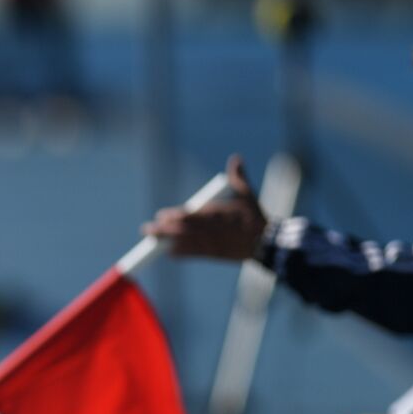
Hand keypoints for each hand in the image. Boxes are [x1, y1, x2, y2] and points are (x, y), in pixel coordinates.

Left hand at [143, 156, 266, 261]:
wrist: (265, 242)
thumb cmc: (255, 216)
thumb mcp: (247, 194)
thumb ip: (238, 177)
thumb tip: (236, 159)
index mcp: (216, 213)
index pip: (189, 214)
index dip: (173, 216)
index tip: (161, 215)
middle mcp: (211, 229)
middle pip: (182, 229)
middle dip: (163, 230)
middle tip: (147, 230)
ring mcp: (211, 242)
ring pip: (185, 242)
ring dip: (167, 243)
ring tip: (152, 242)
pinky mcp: (214, 253)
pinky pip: (194, 254)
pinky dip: (181, 254)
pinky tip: (169, 253)